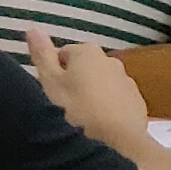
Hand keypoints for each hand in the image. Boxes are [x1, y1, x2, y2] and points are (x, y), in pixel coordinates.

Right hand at [21, 20, 151, 153]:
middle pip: (83, 69)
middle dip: (74, 83)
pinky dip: (108, 109)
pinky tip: (100, 126)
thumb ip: (41, 54)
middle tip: (63, 106)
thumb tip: (33, 29)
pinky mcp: (137, 103)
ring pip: (101, 85)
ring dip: (92, 96)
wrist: (119, 140)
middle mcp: (110, 60)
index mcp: (86, 51)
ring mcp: (127, 82)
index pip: (62, 54)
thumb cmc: (78, 109)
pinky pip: (116, 101)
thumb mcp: (50, 82)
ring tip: (81, 119)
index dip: (53, 73)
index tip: (50, 91)